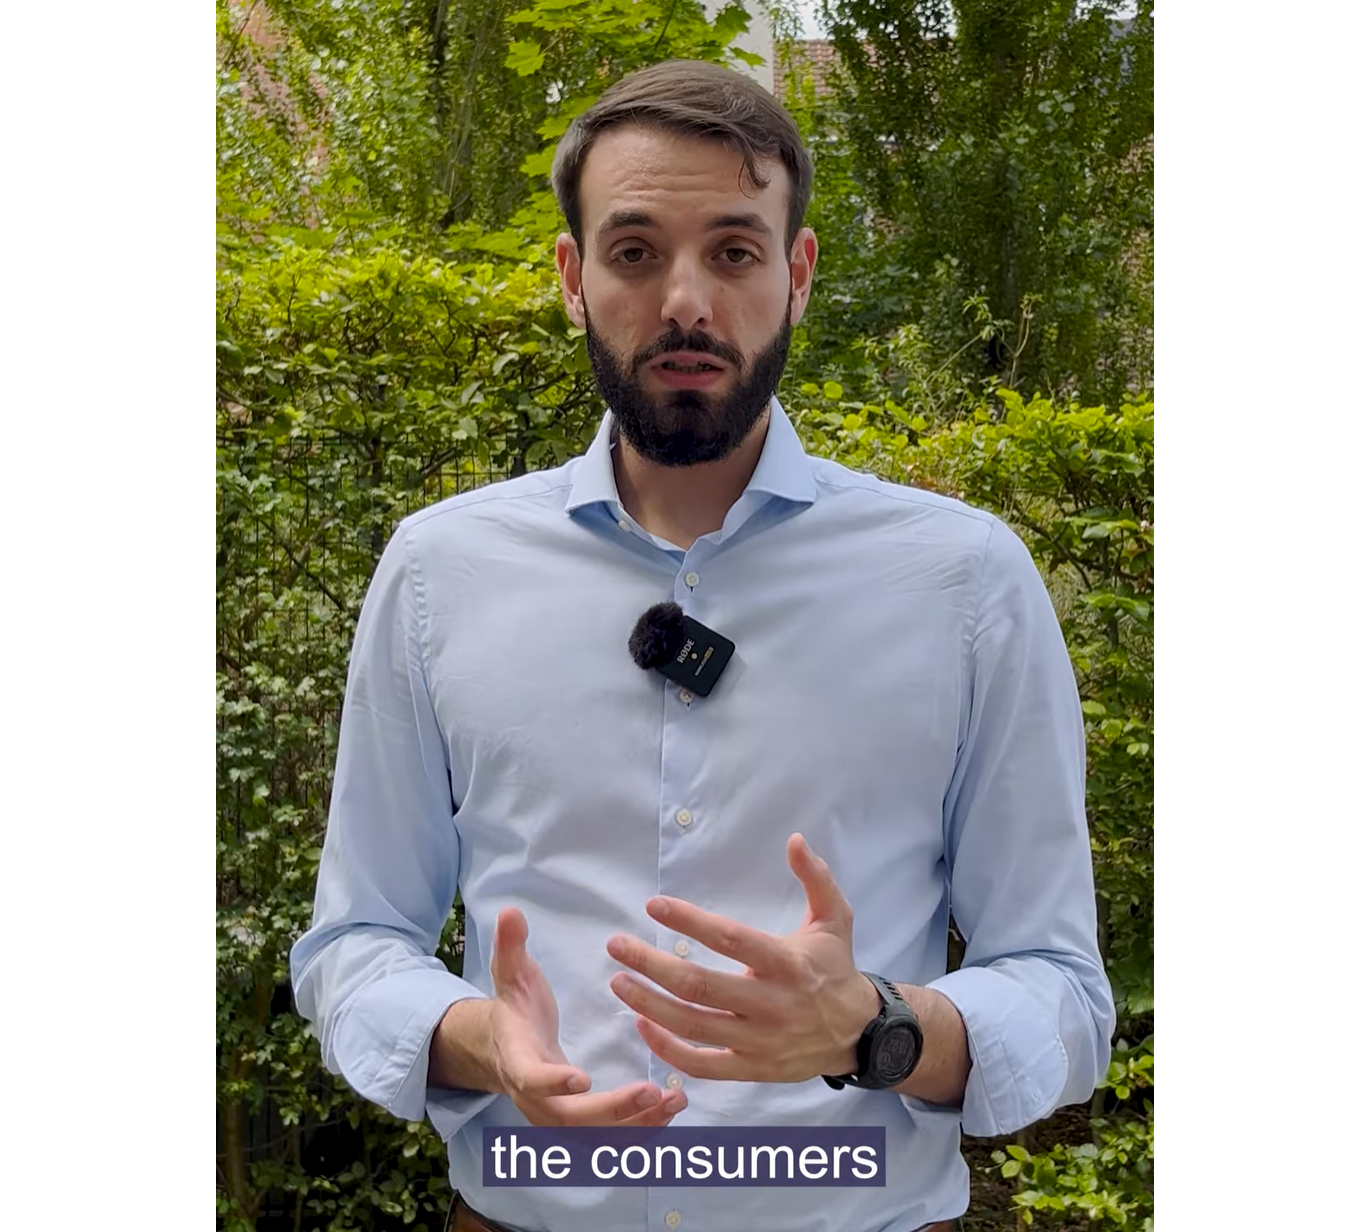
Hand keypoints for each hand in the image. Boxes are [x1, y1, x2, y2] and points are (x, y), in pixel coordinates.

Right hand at [487, 907, 687, 1125]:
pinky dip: (640, 1130)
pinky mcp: (578, 1124)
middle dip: (612, 1110)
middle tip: (651, 1090)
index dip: (553, 1082)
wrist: (501, 1049)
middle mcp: (535, 1100)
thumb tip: (510, 912)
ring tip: (674, 1101)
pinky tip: (672, 1110)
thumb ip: (511, 947)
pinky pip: (608, 1138)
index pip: (532, 1078)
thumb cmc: (514, 1008)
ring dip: (636, 1125)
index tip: (581, 1079)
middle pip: (570, 1117)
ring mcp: (556, 1117)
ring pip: (594, 1136)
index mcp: (518, 1060)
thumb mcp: (510, 975)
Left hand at [605, 834, 879, 1082]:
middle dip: (651, 964)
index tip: (654, 905)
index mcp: (786, 963)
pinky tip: (642, 1025)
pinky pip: (702, 1065)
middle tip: (616, 945)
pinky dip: (668, 1049)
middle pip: (699, 986)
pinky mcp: (752, 1068)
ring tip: (618, 981)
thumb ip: (815, 878)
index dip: (690, 921)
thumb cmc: (836, 968)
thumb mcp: (835, 918)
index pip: (730, 939)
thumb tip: (795, 840)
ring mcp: (759, 1041)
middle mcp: (770, 1004)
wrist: (860, 1034)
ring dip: (648, 1005)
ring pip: (693, 1026)